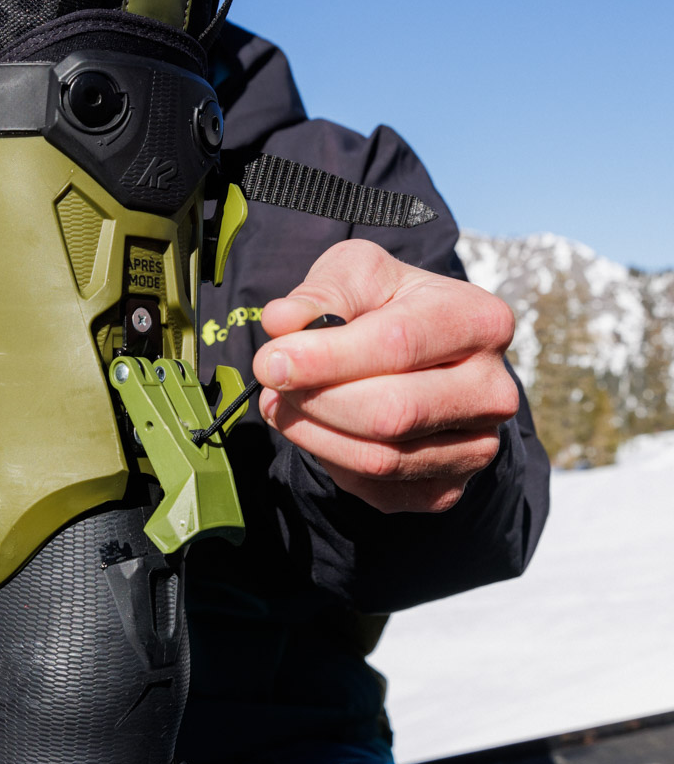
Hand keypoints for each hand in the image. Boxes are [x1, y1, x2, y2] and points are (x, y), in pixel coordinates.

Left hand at [253, 239, 519, 512]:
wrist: (414, 355)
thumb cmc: (383, 306)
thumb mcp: (356, 275)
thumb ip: (320, 294)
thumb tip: (281, 320)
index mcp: (480, 321)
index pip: (397, 345)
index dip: (325, 358)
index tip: (271, 360)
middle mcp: (492, 390)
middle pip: (391, 412)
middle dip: (315, 400)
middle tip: (272, 381)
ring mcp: (477, 447)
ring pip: (380, 459)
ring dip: (313, 433)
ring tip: (283, 401)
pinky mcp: (446, 488)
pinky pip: (375, 488)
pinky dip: (330, 460)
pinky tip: (316, 427)